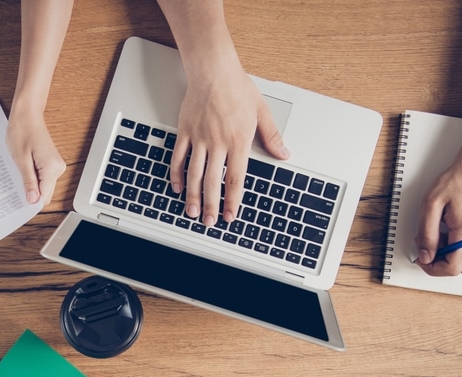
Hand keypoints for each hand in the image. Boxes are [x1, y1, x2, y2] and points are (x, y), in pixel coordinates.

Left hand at [6, 108, 65, 205]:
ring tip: (18, 170)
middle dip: (30, 191)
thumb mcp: (21, 159)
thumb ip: (28, 181)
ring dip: (30, 182)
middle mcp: (58, 168)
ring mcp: (56, 165)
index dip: (31, 201)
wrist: (27, 114)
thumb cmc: (21, 131)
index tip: (18, 199)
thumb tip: (32, 201)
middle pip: (44, 192)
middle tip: (15, 180)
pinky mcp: (52, 163)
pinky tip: (23, 167)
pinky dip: (32, 176)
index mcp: (52, 168)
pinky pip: (42, 177)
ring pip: (43, 186)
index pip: (44, 197)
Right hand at [170, 61, 288, 225]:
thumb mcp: (262, 112)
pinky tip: (177, 187)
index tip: (231, 216)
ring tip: (191, 211)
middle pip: (212, 181)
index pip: (236, 179)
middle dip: (211, 205)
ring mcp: (199, 138)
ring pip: (194, 173)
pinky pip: (178, 157)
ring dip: (192, 195)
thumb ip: (271, 137)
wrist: (213, 70)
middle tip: (209, 222)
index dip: (233, 201)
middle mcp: (218, 142)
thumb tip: (284, 155)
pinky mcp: (185, 131)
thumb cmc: (237, 87)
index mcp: (238, 141)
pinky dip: (177, 174)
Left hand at [415, 161, 461, 275]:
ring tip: (446, 235)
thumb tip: (426, 257)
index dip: (432, 268)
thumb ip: (427, 234)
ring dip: (454, 256)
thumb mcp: (431, 205)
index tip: (423, 258)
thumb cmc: (457, 181)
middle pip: (459, 268)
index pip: (451, 268)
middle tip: (432, 238)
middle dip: (440, 259)